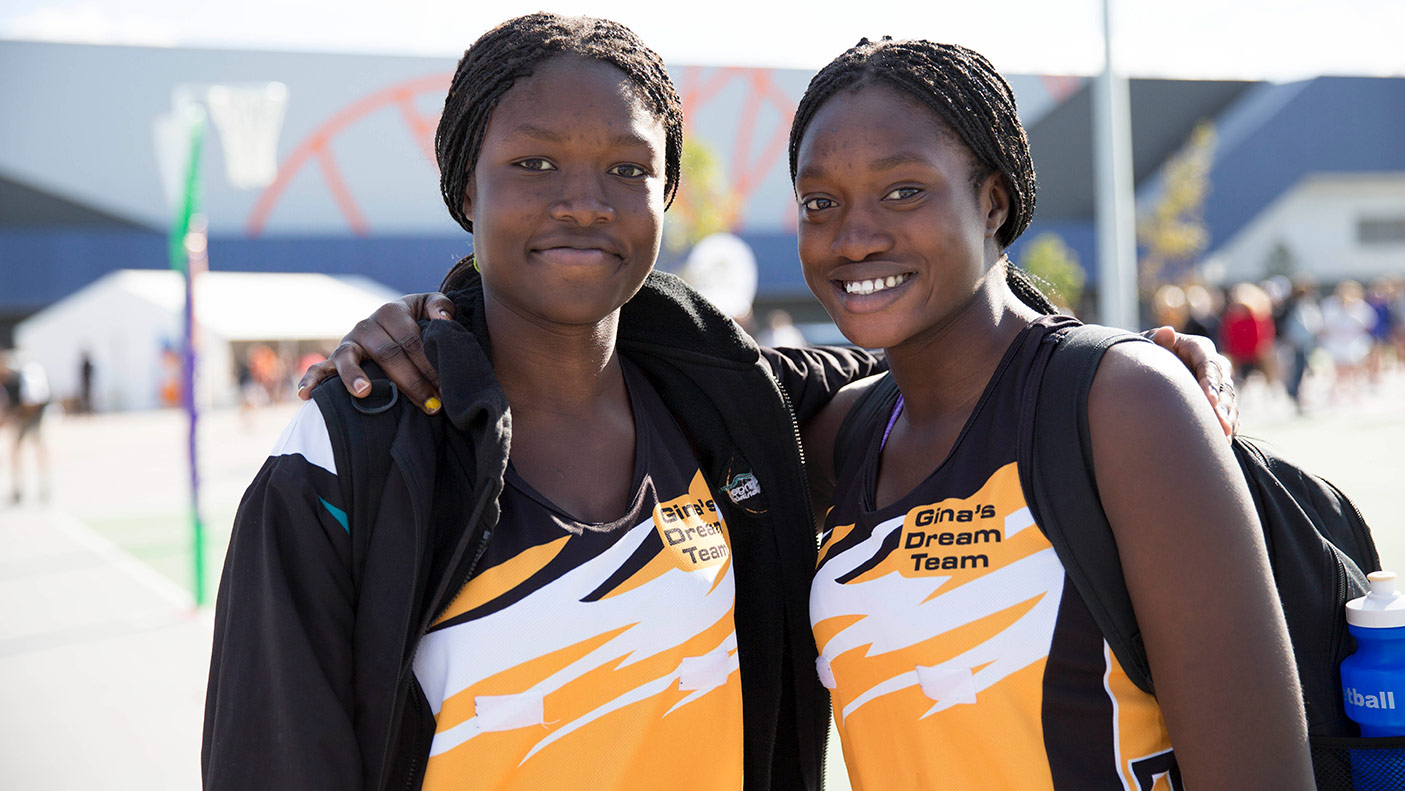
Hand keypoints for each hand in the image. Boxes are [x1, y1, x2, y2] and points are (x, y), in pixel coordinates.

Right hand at [296, 292, 456, 412]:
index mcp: (391, 312)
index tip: (445, 389)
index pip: (411, 341)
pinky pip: (319, 368)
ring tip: (364, 392)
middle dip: (411, 383)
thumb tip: (443, 319)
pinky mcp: (334, 359)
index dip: (429, 365)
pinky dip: (311, 380)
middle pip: (388, 354)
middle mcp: (366, 325)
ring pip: (348, 358)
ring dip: (354, 376)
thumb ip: (441, 306)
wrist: (391, 324)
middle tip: (431, 406)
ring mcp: (348, 343)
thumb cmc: (415, 320)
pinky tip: (306, 395)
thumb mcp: (428, 307)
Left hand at [1146, 326, 1236, 438]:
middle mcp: (1213, 365)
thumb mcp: (1147, 343)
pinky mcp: (1218, 400)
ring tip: (1224, 437)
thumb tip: (1167, 333)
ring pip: (1228, 402)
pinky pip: (1228, 414)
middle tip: (1221, 426)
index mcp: (1199, 348)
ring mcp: (1218, 383)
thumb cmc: (1147, 353)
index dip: (1211, 383)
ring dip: (1227, 420)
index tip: (1208, 400)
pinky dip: (1227, 426)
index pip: (1209, 364)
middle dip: (1222, 407)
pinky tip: (1224, 442)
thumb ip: (1155, 340)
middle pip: (1223, 386)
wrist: (1148, 368)